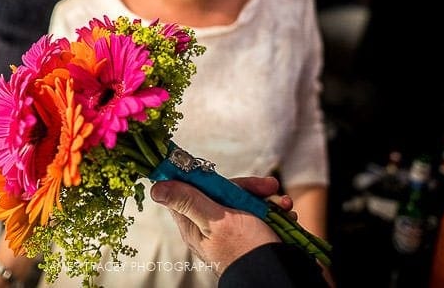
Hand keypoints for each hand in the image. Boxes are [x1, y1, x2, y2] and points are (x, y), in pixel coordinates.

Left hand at [150, 176, 291, 275]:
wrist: (279, 276)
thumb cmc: (244, 251)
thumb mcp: (215, 220)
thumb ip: (189, 201)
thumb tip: (157, 188)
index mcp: (194, 224)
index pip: (189, 189)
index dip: (201, 176)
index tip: (211, 167)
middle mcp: (211, 225)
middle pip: (221, 191)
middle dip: (247, 187)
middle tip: (267, 187)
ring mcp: (232, 229)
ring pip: (244, 199)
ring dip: (266, 198)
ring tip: (283, 204)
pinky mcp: (252, 232)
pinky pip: (261, 212)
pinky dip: (275, 210)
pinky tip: (287, 213)